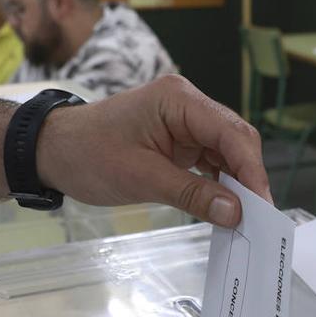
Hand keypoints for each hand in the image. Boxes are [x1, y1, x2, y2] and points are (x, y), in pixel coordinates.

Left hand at [36, 75, 271, 226]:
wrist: (53, 150)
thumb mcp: (141, 179)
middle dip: (248, 177)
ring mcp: (184, 121)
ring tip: (245, 217)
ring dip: (235, 183)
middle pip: (235, 139)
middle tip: (259, 217)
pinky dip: (219, 183)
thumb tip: (235, 212)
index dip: (251, 169)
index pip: (231, 132)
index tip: (262, 205)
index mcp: (178, 99)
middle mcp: (187, 104)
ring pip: (226, 152)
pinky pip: (210, 159)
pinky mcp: (179, 139)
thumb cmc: (87, 155)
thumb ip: (192, 195)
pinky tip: (225, 206)